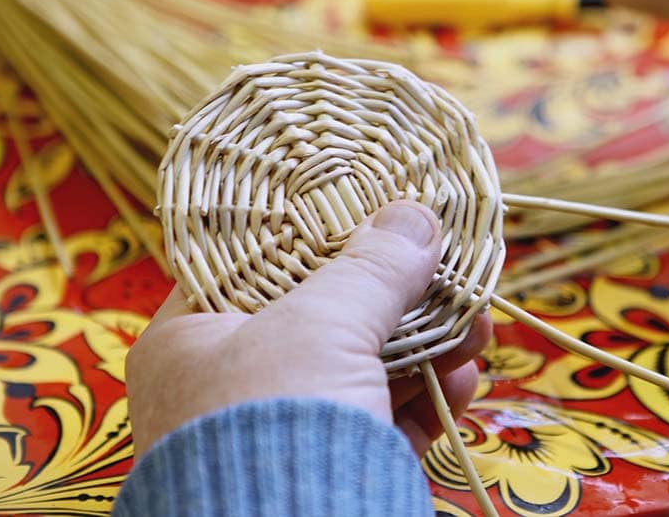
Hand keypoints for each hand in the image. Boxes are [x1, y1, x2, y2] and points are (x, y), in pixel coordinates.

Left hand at [125, 200, 491, 456]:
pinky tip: (466, 375)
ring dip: (428, 340)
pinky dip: (430, 396)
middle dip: (397, 289)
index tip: (375, 202)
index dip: (318, 225)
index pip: (254, 259)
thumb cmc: (274, 426)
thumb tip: (412, 215)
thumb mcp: (319, 328)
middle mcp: (231, 382)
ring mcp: (285, 428)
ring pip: (365, 365)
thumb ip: (370, 268)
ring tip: (476, 322)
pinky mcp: (334, 467)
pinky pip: (385, 417)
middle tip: (448, 264)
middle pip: (325, 310)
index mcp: (193, 337)